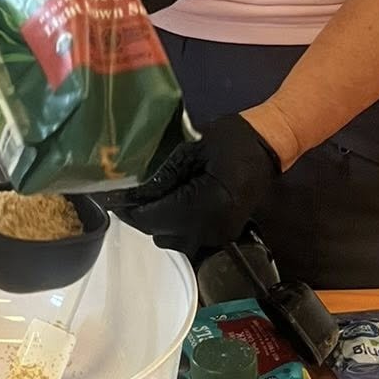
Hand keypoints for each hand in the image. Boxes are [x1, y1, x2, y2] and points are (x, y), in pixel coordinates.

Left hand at [116, 114, 281, 258]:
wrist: (268, 146)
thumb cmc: (232, 140)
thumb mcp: (191, 149)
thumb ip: (161, 176)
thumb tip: (130, 194)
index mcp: (207, 204)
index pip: (156, 216)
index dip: (130, 209)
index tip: (110, 197)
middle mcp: (213, 228)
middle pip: (160, 231)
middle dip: (139, 215)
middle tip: (123, 194)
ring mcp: (219, 236)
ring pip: (170, 238)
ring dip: (155, 220)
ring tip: (144, 198)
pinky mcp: (221, 235)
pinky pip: (186, 237)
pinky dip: (172, 223)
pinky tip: (167, 203)